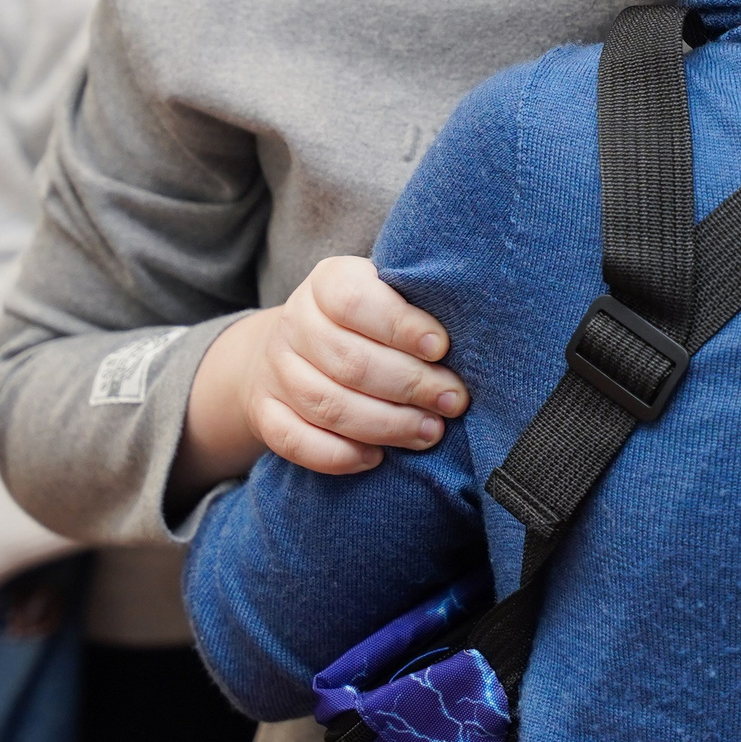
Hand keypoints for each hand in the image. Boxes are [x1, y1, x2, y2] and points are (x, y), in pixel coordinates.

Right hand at [178, 256, 467, 491]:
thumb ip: (417, 307)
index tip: (442, 347)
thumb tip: (475, 332)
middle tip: (453, 401)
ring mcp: (276, 370)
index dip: (400, 325)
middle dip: (409, 384)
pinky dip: (337, 455)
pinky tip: (377, 459)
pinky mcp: (265, 413)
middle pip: (348, 360)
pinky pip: (293, 440)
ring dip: (385, 424)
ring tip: (430, 432)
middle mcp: (295, 323)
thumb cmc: (366, 322)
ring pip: (325, 404)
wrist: (294, 348)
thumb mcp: (387, 296)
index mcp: (326, 283)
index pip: (355, 300)